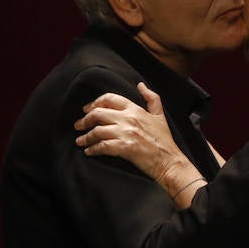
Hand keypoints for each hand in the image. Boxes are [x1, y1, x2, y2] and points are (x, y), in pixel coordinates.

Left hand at [75, 84, 200, 200]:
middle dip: (84, 120)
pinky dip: (92, 149)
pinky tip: (89, 151)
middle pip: (98, 114)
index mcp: (135, 110)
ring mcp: (126, 133)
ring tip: (80, 141)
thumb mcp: (160, 116)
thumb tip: (141, 85)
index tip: (86, 109)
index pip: (109, 99)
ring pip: (97, 131)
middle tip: (78, 125)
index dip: (94, 103)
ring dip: (86, 137)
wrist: (170, 161)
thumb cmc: (165, 141)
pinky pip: (101, 146)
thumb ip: (152, 98)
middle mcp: (129, 119)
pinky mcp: (124, 148)